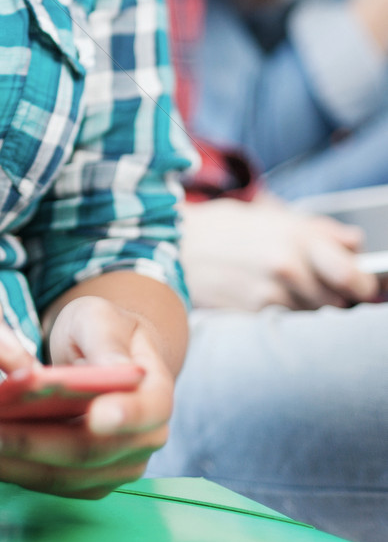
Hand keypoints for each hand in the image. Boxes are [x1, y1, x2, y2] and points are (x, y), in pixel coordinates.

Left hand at [0, 295, 172, 498]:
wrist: (100, 356)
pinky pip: (35, 480)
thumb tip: (113, 366)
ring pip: (52, 474)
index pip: (144, 413)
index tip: (95, 418)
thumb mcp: (103, 319)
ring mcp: (107, 470)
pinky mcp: (76, 482)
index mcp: (155, 400)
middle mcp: (139, 446)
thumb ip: (106, 341)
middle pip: (82, 451)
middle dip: (24, 444)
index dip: (122, 417)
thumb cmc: (103, 331)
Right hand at [182, 197, 378, 309]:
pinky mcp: (253, 317)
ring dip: (310, 307)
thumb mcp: (276, 217)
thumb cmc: (228, 229)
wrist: (178, 246)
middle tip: (320, 283)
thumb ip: (322, 231)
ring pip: (314, 316)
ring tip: (288, 288)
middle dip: (335, 296)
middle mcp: (286, 270)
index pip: (353, 277)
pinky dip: (286, 316)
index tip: (362, 284)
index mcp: (297, 240)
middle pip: (337, 302)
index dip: (363, 284)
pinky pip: (287, 324)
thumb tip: (355, 243)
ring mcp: (269, 297)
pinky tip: (269, 299)